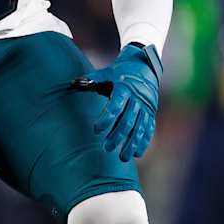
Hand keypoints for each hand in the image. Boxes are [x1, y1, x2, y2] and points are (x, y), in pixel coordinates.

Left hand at [73, 43, 162, 162]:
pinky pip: (148, 128)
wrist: (145, 66)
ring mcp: (146, 107)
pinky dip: (143, 141)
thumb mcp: (107, 73)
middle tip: (106, 148)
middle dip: (117, 136)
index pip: (115, 106)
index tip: (96, 130)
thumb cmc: (121, 71)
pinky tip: (137, 154)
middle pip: (127, 121)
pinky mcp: (151, 112)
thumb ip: (90, 80)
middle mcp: (137, 99)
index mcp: (124, 89)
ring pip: (139, 127)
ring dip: (131, 143)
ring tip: (122, 157)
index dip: (106, 119)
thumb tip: (72, 83)